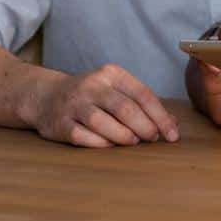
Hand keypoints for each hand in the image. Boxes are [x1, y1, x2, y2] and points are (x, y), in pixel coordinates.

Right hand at [22, 63, 178, 147]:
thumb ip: (142, 104)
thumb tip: (173, 124)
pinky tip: (110, 145)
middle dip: (145, 126)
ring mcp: (74, 105)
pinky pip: (83, 137)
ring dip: (123, 136)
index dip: (160, 116)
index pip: (142, 94)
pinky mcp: (60, 124)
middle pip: (125, 108)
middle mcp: (92, 86)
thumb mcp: (116, 90)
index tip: (172, 134)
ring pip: (103, 122)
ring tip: (133, 141)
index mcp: (111, 74)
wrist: (46, 96)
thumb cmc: (92, 96)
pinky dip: (101, 143)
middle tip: (153, 138)